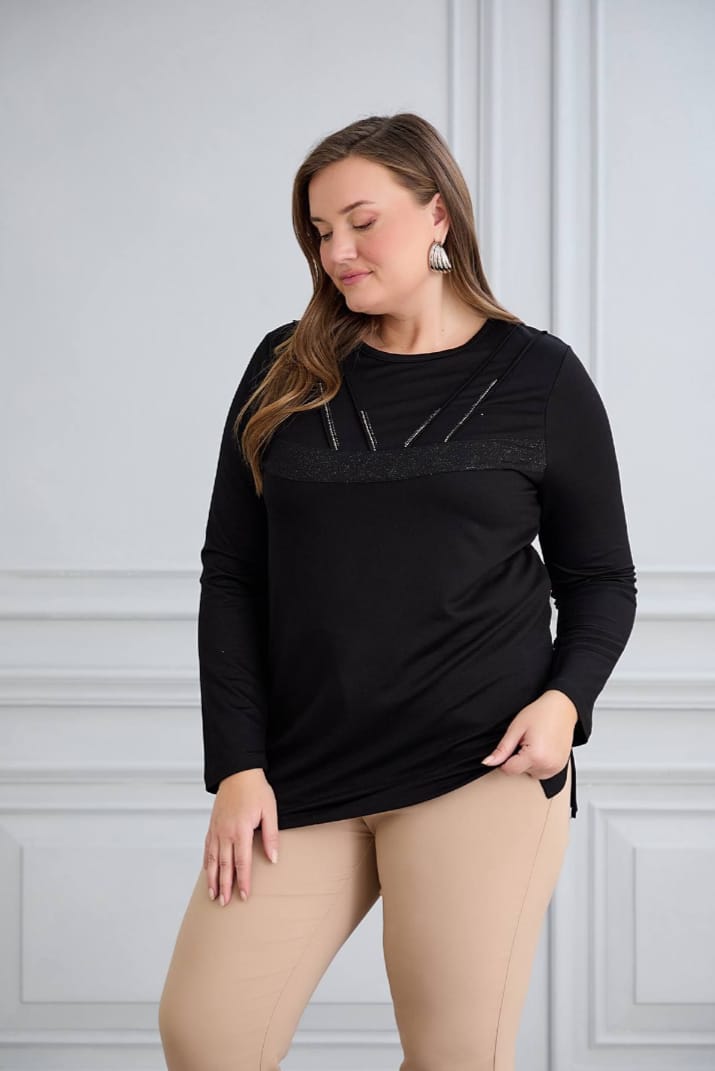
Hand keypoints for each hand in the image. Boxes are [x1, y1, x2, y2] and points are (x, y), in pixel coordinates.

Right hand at [203, 768, 278, 905]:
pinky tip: (207, 872)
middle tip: (224, 903)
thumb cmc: (256, 790)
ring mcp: (216, 830)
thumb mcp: (270, 811)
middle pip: (224, 865)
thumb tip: (273, 859)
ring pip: (212, 860)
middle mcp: (225, 833)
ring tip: (213, 895)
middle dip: (224, 886)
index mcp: (241, 830)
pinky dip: (206, 863)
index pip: (241, 862)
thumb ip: (270, 836)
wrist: (238, 773)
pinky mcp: (212, 825)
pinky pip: (207, 848)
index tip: (244, 896)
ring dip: (212, 879)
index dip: (243, 881)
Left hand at [481, 689, 577, 778]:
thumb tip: (488, 762)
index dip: (505, 758)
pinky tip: (542, 748)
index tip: (511, 745)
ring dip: (529, 762)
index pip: (509, 770)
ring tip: (535, 743)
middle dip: (518, 758)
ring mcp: (556, 767)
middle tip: (526, 740)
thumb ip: (502, 749)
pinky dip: (539, 763)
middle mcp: (547, 765)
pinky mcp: (560, 767)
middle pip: (520, 771)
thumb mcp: (516, 728)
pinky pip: (542, 772)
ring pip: (531, 773)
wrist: (562, 707)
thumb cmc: (541, 713)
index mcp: (535, 756)